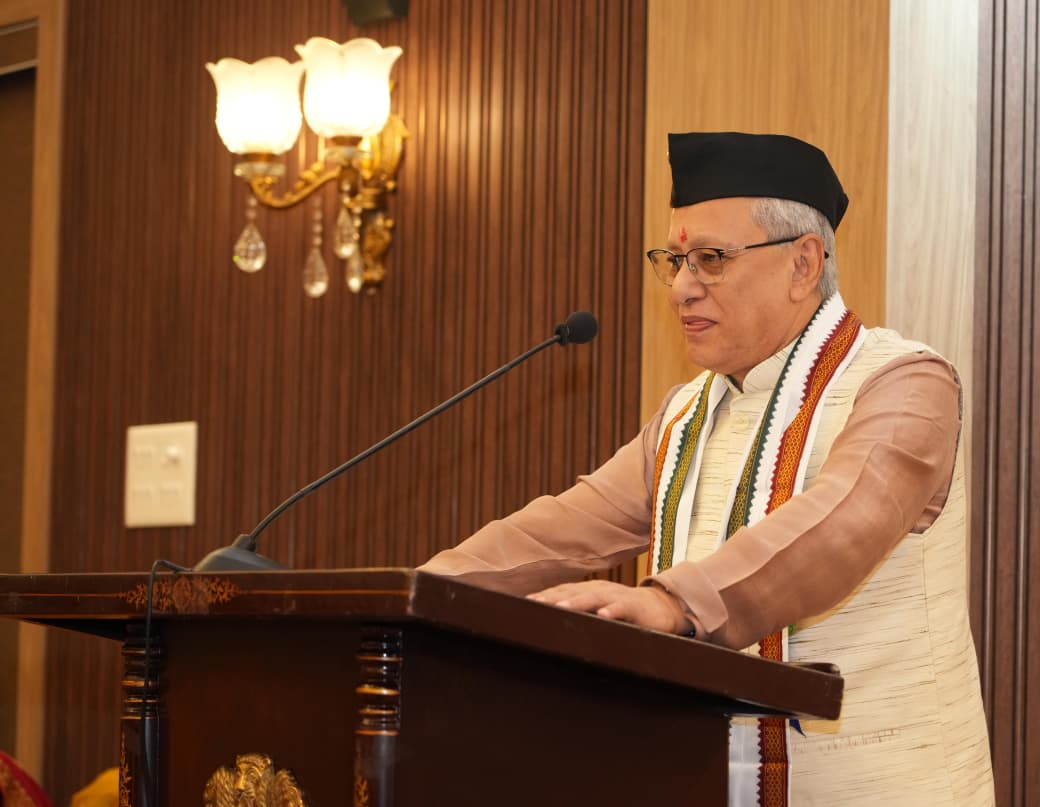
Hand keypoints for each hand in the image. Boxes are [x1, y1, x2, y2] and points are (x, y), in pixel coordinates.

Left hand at [527, 580, 692, 633]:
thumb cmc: (623, 610)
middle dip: (552, 597)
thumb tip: (549, 622)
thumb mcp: (598, 609)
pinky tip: (603, 616)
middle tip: (533, 604)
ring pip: (594, 598)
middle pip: (572, 591)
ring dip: (577, 602)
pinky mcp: (635, 607)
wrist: (661, 607)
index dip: (543, 596)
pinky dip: (613, 611)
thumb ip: (578, 613)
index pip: (561, 591)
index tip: (523, 604)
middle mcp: (599, 590)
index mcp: (588, 591)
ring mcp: (616, 597)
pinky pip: (622, 608)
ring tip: (561, 607)